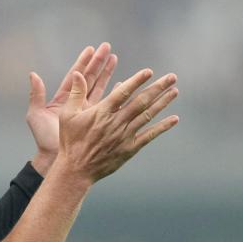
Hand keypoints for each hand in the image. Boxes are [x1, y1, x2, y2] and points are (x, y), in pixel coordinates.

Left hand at [26, 43, 116, 174]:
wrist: (54, 159)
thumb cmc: (44, 139)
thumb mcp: (36, 115)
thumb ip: (36, 95)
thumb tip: (33, 74)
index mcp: (62, 99)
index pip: (75, 76)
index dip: (83, 62)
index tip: (91, 49)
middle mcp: (75, 102)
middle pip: (89, 78)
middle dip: (98, 63)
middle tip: (108, 47)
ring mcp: (86, 111)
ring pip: (99, 88)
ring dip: (107, 74)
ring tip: (115, 58)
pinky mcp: (94, 121)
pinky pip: (106, 104)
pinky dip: (115, 94)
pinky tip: (123, 84)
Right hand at [57, 67, 179, 182]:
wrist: (77, 169)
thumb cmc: (71, 141)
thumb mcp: (67, 115)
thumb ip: (76, 93)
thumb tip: (78, 72)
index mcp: (102, 112)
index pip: (123, 92)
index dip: (137, 81)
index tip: (149, 71)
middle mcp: (116, 122)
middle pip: (141, 102)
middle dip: (158, 88)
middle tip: (171, 77)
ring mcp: (125, 136)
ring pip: (147, 116)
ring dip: (163, 102)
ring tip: (175, 91)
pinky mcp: (130, 148)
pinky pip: (149, 135)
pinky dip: (162, 127)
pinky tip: (174, 119)